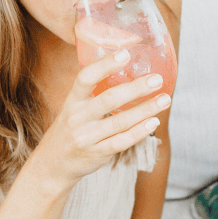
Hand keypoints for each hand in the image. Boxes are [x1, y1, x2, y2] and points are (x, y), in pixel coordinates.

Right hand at [34, 49, 170, 185]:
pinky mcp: (97, 153)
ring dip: (145, 109)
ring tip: (165, 99)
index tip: (125, 54)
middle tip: (157, 79)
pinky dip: (139, 132)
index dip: (104, 65)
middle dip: (135, 88)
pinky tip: (153, 122)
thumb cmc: (69, 130)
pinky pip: (121, 142)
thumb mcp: (72, 108)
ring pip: (119, 122)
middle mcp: (77, 118)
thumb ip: (92, 93)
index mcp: (72, 101)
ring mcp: (86, 137)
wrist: (52, 165)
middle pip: (108, 99)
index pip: (85, 78)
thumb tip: (123, 69)